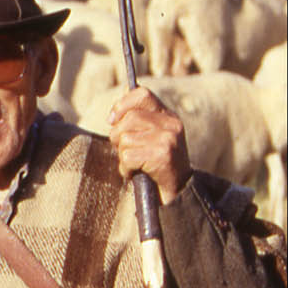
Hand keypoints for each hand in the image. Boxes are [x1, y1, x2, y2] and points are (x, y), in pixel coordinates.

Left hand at [108, 86, 191, 204]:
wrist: (176, 192)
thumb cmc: (156, 165)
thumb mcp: (150, 137)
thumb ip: (137, 119)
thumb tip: (120, 96)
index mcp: (168, 116)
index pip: (142, 94)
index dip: (121, 104)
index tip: (111, 119)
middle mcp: (171, 124)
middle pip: (128, 119)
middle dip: (117, 137)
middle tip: (125, 150)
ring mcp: (168, 139)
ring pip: (125, 138)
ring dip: (122, 155)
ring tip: (135, 164)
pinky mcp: (162, 155)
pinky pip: (128, 156)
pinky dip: (126, 168)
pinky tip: (136, 173)